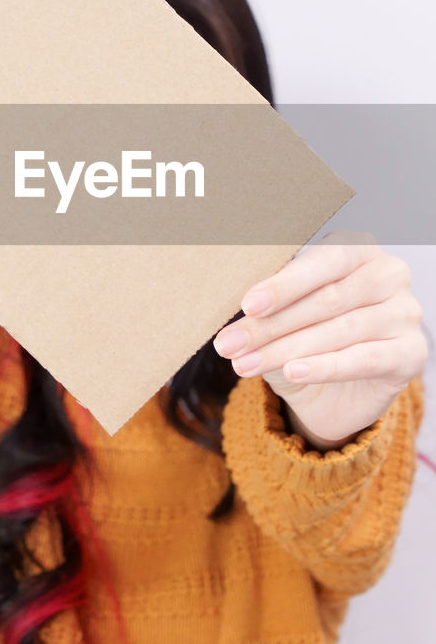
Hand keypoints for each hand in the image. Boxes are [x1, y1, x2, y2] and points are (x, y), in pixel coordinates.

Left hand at [213, 230, 427, 450]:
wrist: (337, 394)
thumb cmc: (306, 336)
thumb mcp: (283, 312)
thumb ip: (268, 298)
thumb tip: (236, 300)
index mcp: (358, 250)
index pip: (322, 262)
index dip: (283, 285)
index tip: (247, 305)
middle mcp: (389, 273)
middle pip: (326, 299)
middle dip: (271, 325)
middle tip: (230, 344)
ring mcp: (405, 312)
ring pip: (340, 331)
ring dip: (286, 349)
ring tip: (245, 365)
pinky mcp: (412, 352)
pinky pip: (364, 359)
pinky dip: (326, 367)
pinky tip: (294, 372)